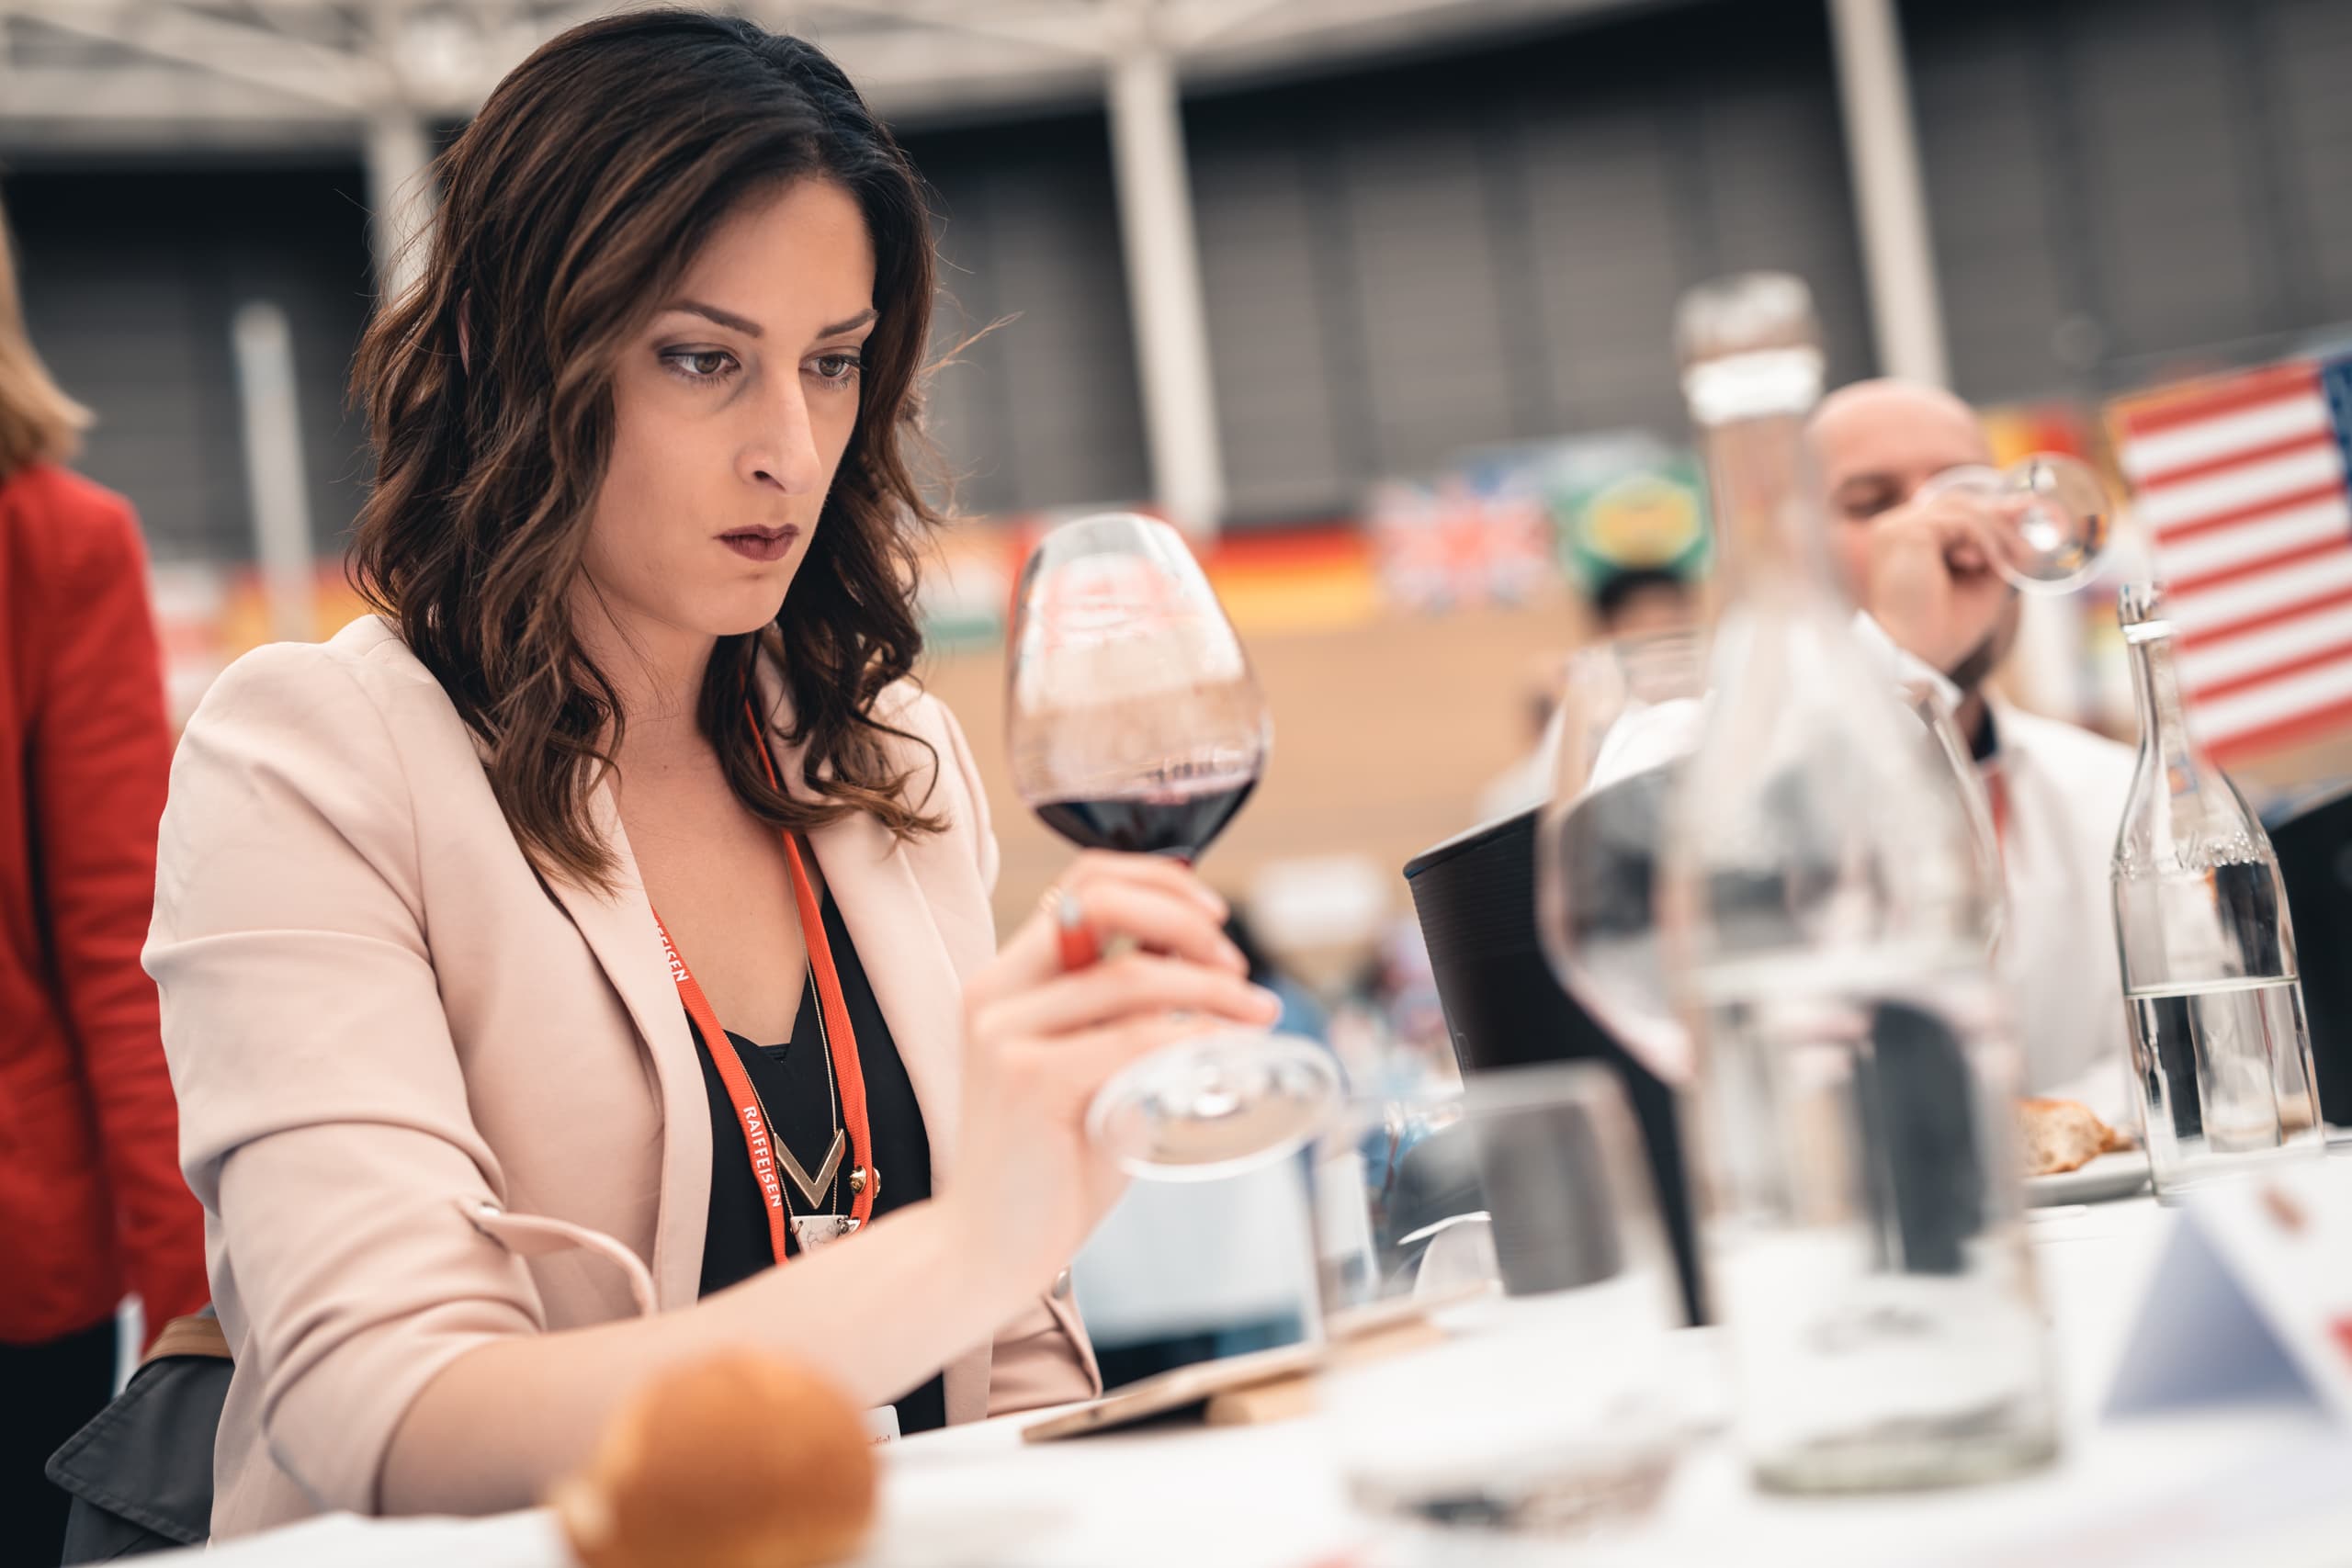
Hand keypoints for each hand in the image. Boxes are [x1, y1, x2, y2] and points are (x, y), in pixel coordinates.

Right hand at [943, 853, 1281, 1306]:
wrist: (984, 1250)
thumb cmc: (1049, 1164)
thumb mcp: (1088, 1070)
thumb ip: (1127, 1018)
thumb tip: (1211, 974)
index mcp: (1007, 980)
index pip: (1083, 882)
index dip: (1158, 881)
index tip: (1213, 915)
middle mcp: (997, 993)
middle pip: (1103, 904)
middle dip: (1186, 921)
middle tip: (1235, 963)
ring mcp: (1006, 1035)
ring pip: (1132, 976)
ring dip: (1212, 987)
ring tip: (1254, 1013)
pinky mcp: (1029, 1080)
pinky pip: (1135, 1039)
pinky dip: (1195, 1037)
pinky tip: (1227, 1050)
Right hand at [1864, 487, 2016, 676]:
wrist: (1915, 655)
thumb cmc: (1942, 628)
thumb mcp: (1982, 580)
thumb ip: (1998, 547)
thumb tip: (2025, 513)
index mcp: (1905, 541)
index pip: (1951, 510)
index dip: (1991, 510)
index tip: (2025, 512)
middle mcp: (1896, 529)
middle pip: (1958, 502)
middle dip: (2001, 517)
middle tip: (2030, 537)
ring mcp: (1897, 528)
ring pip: (1962, 508)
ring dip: (1997, 532)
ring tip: (2015, 560)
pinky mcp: (1906, 533)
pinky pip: (1960, 520)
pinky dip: (1985, 539)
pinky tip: (1994, 563)